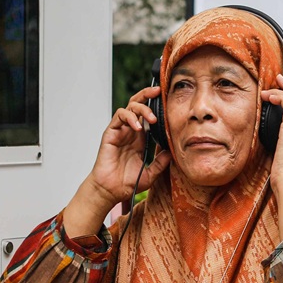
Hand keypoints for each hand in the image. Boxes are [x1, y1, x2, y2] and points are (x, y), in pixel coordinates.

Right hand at [62, 86, 170, 237]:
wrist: (111, 190)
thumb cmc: (126, 183)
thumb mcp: (151, 174)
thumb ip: (161, 162)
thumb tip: (172, 151)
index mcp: (140, 138)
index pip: (148, 115)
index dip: (156, 105)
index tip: (167, 100)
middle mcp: (130, 131)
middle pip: (138, 104)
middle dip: (148, 95)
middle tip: (159, 92)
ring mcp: (120, 131)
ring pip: (130, 107)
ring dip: (142, 108)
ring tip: (152, 119)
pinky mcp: (110, 133)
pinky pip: (119, 116)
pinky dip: (129, 117)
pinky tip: (137, 127)